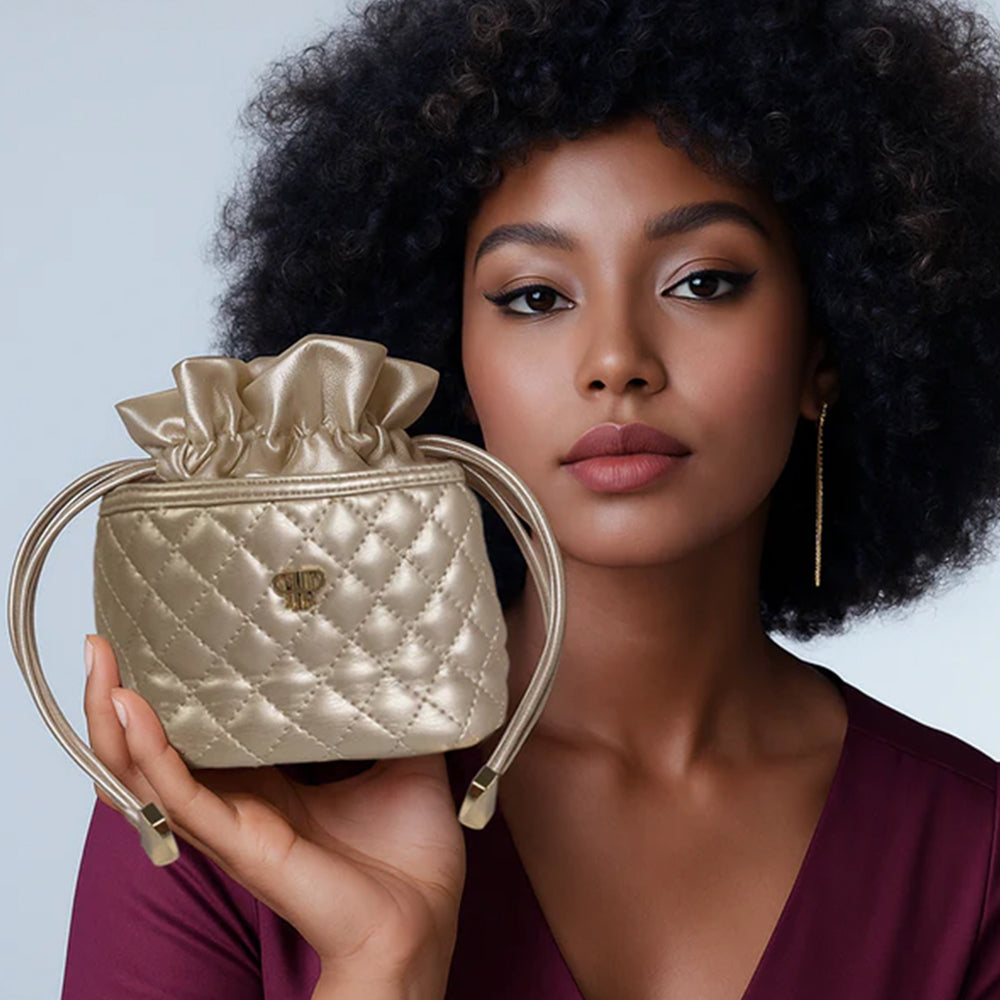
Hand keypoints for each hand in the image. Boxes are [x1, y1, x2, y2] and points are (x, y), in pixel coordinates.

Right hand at [83, 634, 464, 989]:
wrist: (422, 918)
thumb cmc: (411, 852)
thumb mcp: (404, 761)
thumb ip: (395, 715)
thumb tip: (408, 662)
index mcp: (268, 785)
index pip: (199, 737)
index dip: (169, 695)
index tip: (154, 640)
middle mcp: (237, 804)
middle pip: (150, 755)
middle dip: (114, 701)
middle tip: (100, 644)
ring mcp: (231, 824)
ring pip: (143, 776)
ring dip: (111, 722)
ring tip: (99, 664)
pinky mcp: (239, 841)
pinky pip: (178, 796)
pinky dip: (148, 755)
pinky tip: (132, 714)